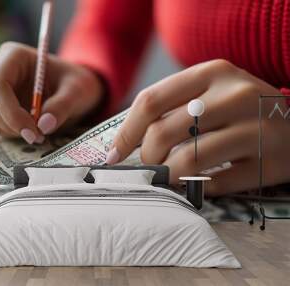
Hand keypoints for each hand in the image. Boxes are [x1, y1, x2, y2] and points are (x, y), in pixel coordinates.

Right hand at [0, 42, 102, 142]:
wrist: (72, 89)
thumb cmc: (74, 83)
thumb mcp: (77, 91)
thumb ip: (62, 106)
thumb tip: (43, 125)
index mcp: (13, 56)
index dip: (10, 112)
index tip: (32, 131)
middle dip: (12, 125)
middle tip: (40, 136)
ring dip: (12, 130)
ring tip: (38, 130)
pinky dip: (10, 132)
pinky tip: (29, 127)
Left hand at [107, 59, 289, 195]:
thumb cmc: (241, 108)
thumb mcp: (210, 90)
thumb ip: (173, 107)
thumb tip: (127, 141)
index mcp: (213, 72)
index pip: (151, 101)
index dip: (126, 132)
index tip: (115, 154)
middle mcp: (236, 95)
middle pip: (163, 133)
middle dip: (146, 156)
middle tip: (149, 165)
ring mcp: (257, 128)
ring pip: (188, 161)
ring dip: (168, 176)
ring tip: (169, 176)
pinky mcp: (270, 162)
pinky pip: (216, 183)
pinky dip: (197, 187)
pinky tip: (198, 182)